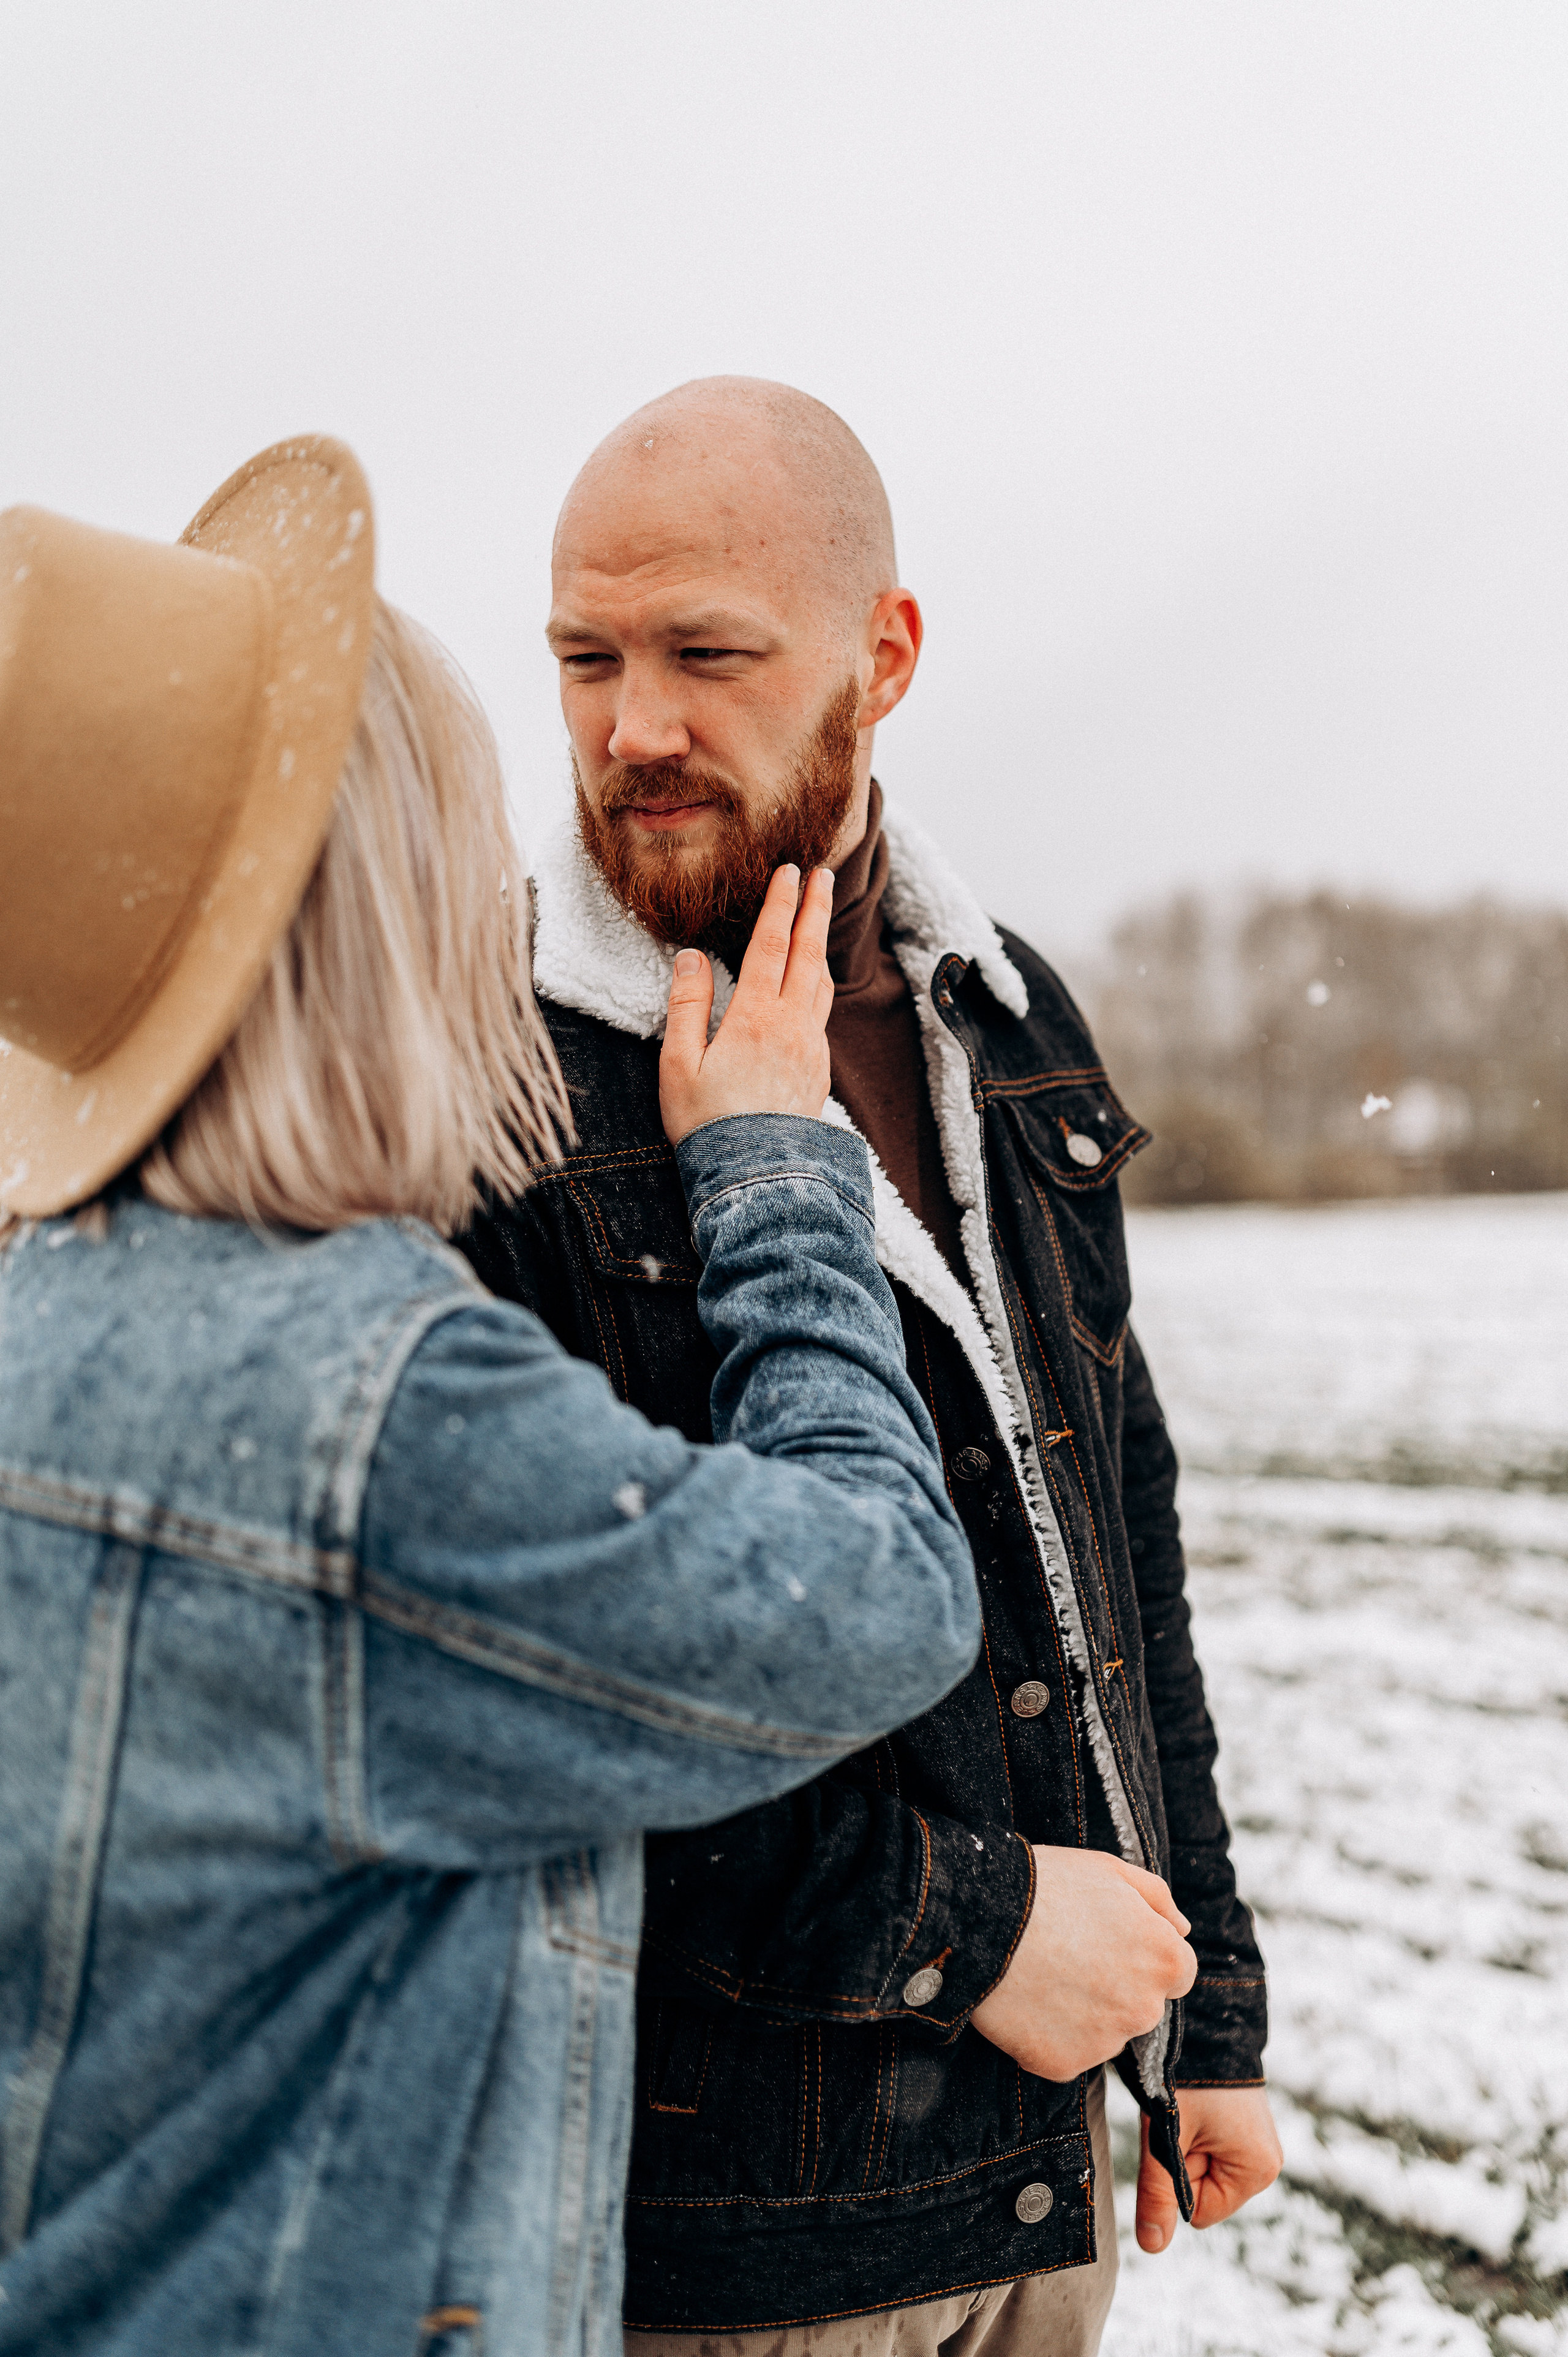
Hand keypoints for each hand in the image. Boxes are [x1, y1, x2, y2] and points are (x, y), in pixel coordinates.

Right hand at [659, 865, 834, 1145]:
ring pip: (821, 984)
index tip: (790, 872)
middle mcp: (793, 1026)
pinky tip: (811, 987)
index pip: (771, 945)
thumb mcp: (680, 1064)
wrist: (755, 1177)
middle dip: (815, 911)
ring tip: (819, 923)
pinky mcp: (819, 1072)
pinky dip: (818, 986)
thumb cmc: (708, 1124)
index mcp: (756, 1017)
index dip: (781, 905)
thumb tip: (691, 957)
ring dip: (820, 947)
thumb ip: (687, 1005)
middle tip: (823, 877)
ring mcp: (811, 1049)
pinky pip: (822, 1015)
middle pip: (808, 955)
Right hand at [969, 1845, 1196, 2081]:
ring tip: (1043, 1974)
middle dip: (1115, 1985)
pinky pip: (1065, 2053)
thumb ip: (1158, 1899)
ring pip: (1103, 2031)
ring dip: (1083, 2012)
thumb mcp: (1110, 1870)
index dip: (1143, 1954)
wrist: (982, 1919)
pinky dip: (1049, 2035)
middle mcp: (1145, 2010)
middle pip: (1140, 2005)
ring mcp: (1105, 2043)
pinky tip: (1026, 2001)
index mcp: (1165, 1961)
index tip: (1109, 1941)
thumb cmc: (1048, 1885)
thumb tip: (1182, 1928)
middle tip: (1069, 1955)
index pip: (1177, 1972)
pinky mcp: (1064, 2065)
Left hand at [1136, 2084, 1281, 2250]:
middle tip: (1180, 2119)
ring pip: (1201, 2169)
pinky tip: (1197, 2106)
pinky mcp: (1246, 2130)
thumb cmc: (1188, 2078)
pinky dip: (1192, 2133)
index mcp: (1257, 2171)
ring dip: (1184, 2145)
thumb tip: (1152, 2247)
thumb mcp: (1167, 2137)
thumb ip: (1159, 2193)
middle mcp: (1265, 2163)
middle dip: (1182, 2161)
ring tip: (1188, 2108)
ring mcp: (1258, 2145)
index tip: (1177, 2137)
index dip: (1177, 2181)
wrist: (1208, 2023)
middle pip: (1202, 2192)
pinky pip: (1208, 2150)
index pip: (1199, 2211)